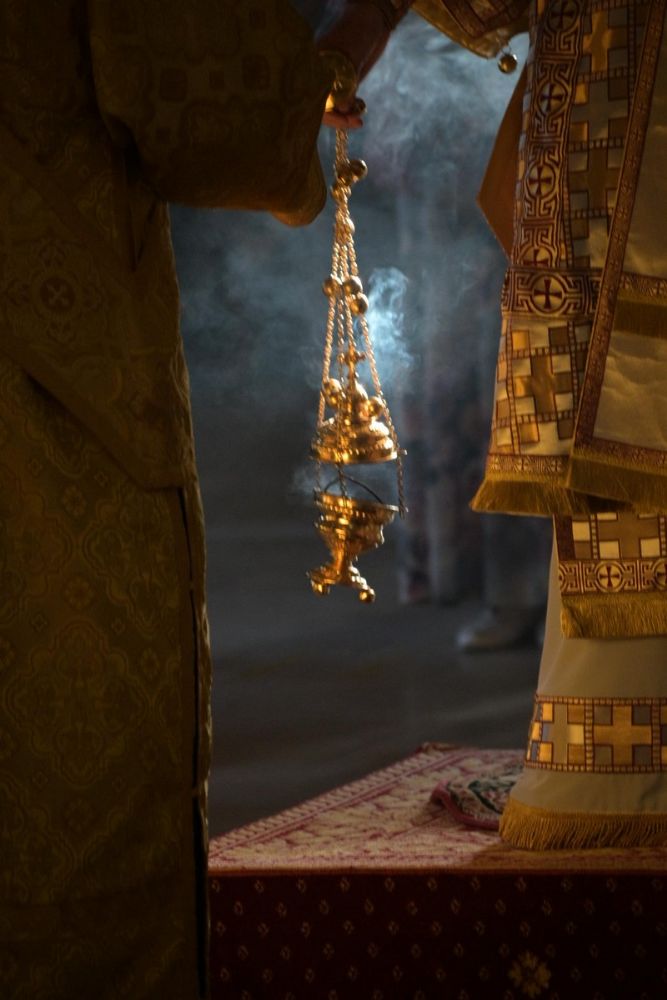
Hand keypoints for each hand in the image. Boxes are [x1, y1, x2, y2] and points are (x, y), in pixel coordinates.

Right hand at [317, 2, 390, 128]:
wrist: (372, 21)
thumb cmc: (358, 32)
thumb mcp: (352, 57)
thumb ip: (345, 82)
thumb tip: (342, 109)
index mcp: (310, 66)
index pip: (310, 98)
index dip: (326, 114)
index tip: (344, 119)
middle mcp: (315, 75)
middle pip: (319, 107)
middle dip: (336, 118)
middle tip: (356, 122)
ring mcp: (327, 80)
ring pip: (330, 107)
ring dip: (343, 116)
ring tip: (358, 118)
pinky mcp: (338, 83)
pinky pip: (339, 103)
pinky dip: (348, 110)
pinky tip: (358, 109)